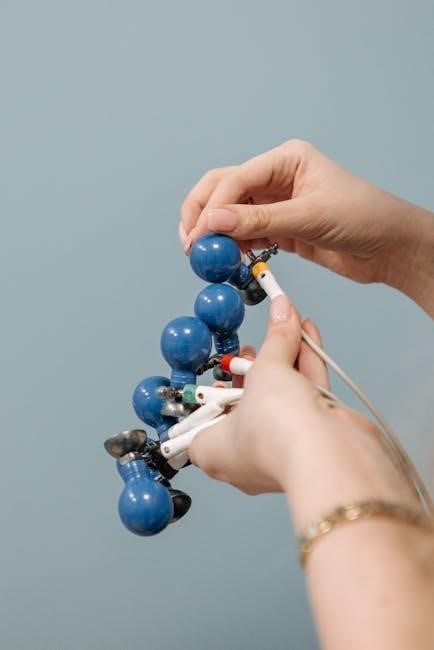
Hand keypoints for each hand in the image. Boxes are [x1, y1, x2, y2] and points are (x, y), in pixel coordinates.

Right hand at [180, 140, 433, 313]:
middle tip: (190, 242)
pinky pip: (246, 233)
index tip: (199, 235)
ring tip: (207, 256)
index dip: (213, 207)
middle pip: (224, 189)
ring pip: (231, 213)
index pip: (235, 179)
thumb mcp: (309, 217)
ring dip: (217, 233)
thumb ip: (259, 221)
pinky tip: (229, 258)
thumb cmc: (364, 217)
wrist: (389, 247)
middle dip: (203, 214)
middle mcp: (277, 177)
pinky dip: (234, 245)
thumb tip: (213, 223)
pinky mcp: (280, 228)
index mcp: (286, 159)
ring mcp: (277, 203)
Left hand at [189, 295, 415, 520]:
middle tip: (252, 348)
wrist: (329, 455)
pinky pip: (307, 395)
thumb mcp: (264, 372)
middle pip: (248, 402)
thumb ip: (274, 340)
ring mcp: (284, 445)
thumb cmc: (274, 432)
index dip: (212, 394)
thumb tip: (281, 309)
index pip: (205, 422)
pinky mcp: (315, 435)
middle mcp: (248, 454)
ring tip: (288, 324)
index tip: (220, 372)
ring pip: (282, 395)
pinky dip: (308, 364)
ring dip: (287, 358)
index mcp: (216, 451)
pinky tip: (308, 334)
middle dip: (255, 368)